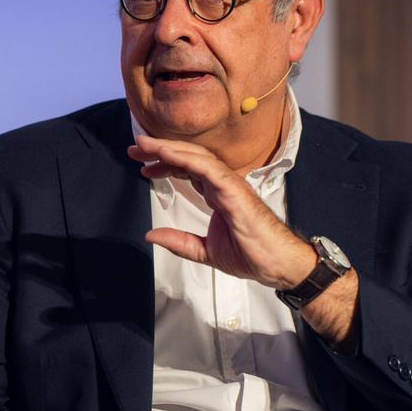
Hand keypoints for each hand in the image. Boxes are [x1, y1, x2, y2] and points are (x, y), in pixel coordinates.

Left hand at [128, 135, 313, 287]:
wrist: (277, 265)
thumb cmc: (251, 254)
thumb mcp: (204, 251)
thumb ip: (179, 241)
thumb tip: (151, 235)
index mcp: (217, 194)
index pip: (188, 170)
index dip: (165, 164)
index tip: (143, 166)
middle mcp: (223, 184)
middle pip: (189, 158)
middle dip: (161, 151)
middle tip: (135, 149)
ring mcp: (230, 184)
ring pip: (197, 157)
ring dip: (169, 149)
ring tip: (145, 145)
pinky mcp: (235, 190)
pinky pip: (207, 168)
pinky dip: (185, 158)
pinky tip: (166, 154)